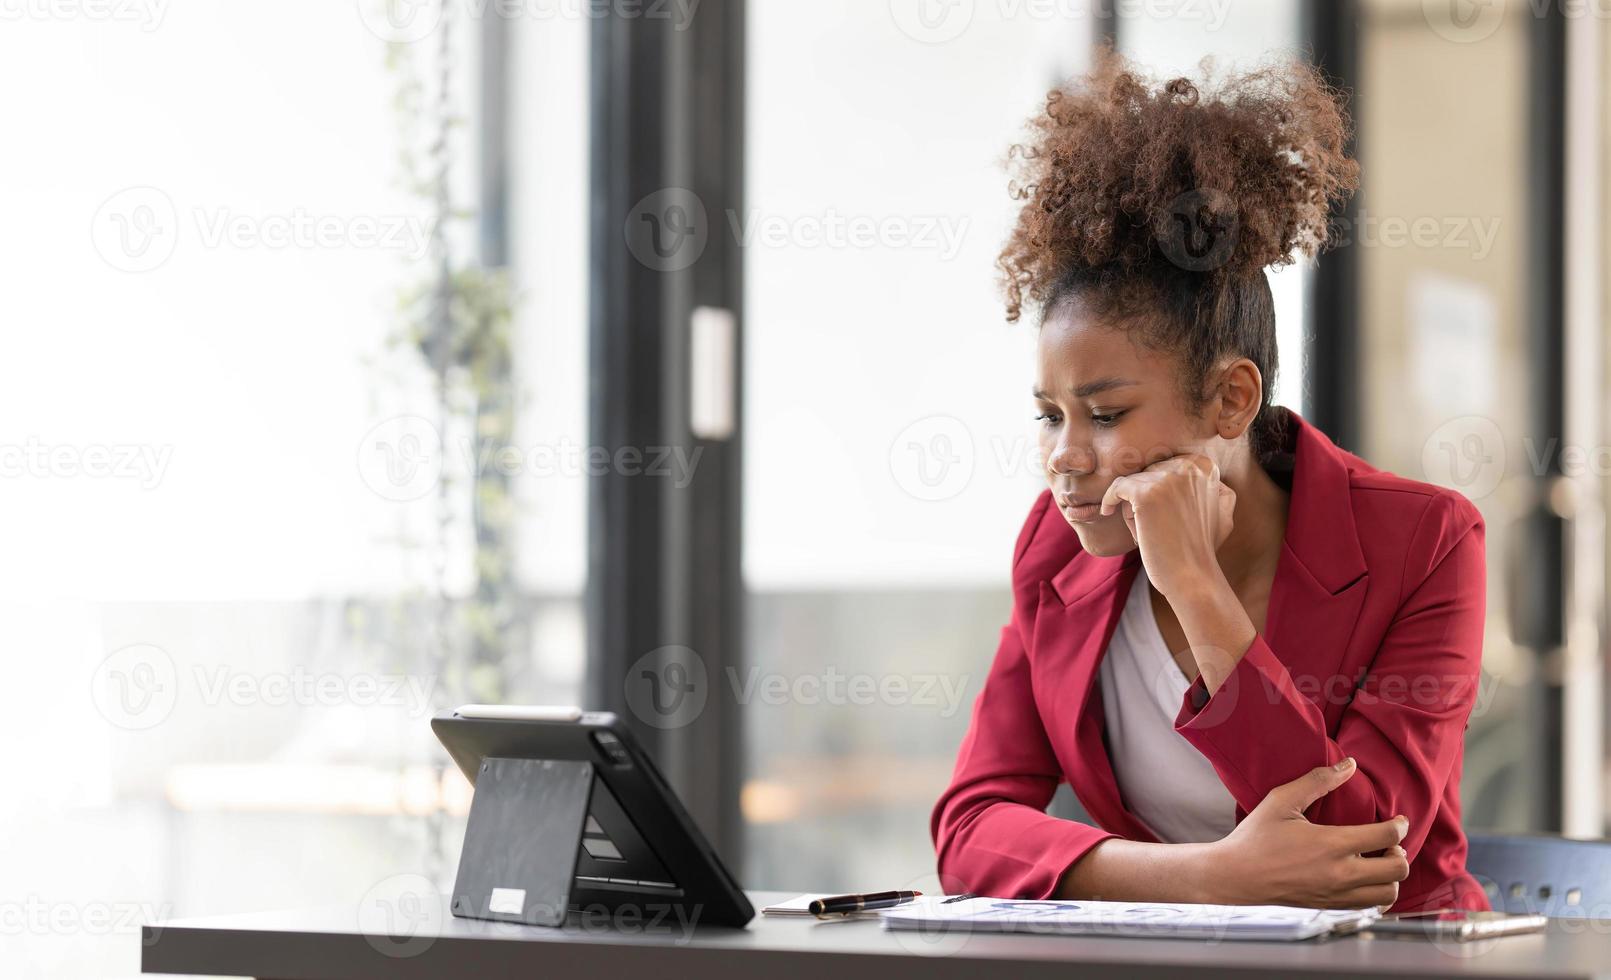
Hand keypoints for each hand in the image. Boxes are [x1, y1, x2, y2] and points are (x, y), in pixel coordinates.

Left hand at [1099, 453, 1234, 599]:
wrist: (1192, 578)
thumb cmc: (1201, 548)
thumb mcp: (1221, 511)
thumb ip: (1213, 486)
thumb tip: (1193, 467)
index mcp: (1204, 467)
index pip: (1165, 466)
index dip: (1160, 491)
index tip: (1162, 515)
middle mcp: (1188, 466)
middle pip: (1149, 473)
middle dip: (1146, 499)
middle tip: (1155, 528)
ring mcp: (1167, 479)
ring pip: (1133, 483)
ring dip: (1132, 508)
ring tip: (1145, 533)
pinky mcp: (1146, 494)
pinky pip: (1118, 487)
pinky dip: (1109, 499)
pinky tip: (1107, 511)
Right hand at [1206, 758, 1409, 908]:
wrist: (1236, 875)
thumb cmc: (1256, 836)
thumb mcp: (1282, 800)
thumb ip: (1317, 780)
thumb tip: (1349, 765)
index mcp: (1332, 844)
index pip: (1387, 836)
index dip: (1400, 825)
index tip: (1398, 820)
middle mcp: (1341, 874)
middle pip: (1398, 868)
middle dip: (1399, 851)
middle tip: (1386, 841)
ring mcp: (1337, 894)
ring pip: (1390, 893)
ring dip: (1391, 876)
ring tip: (1376, 861)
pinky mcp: (1331, 906)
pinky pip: (1370, 906)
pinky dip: (1377, 892)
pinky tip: (1364, 877)